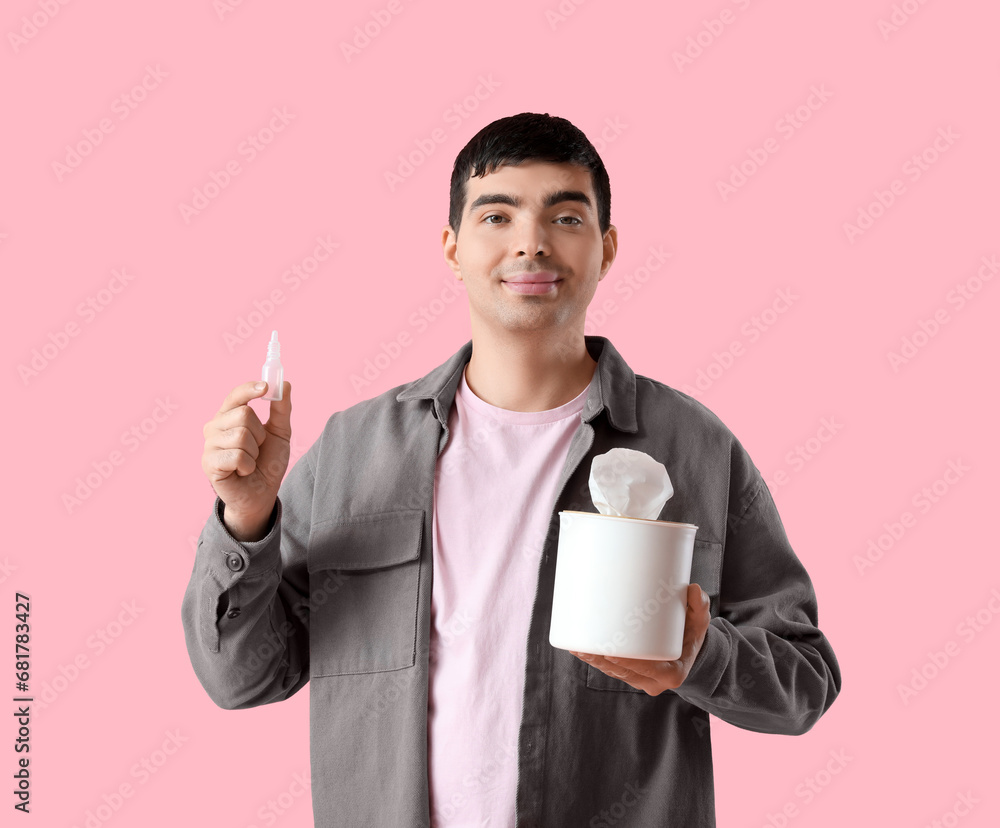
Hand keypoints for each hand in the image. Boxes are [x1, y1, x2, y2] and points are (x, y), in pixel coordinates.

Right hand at [201, 380, 291, 539]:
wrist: (262, 494)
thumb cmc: (267, 463)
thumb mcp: (279, 433)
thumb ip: (281, 409)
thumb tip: (284, 384)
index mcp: (229, 416)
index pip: (235, 396)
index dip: (249, 389)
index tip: (266, 387)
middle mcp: (214, 427)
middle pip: (243, 414)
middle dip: (260, 434)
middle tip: (257, 450)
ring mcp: (209, 445)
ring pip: (241, 435)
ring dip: (254, 452)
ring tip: (249, 462)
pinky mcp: (209, 464)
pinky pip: (236, 455)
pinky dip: (248, 465)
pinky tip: (243, 472)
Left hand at [570, 584, 710, 695]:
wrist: (690, 649)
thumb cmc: (693, 633)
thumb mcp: (700, 620)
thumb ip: (699, 604)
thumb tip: (692, 589)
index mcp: (672, 672)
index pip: (644, 670)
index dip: (625, 662)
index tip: (609, 651)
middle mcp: (655, 680)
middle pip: (623, 671)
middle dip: (601, 661)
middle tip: (584, 644)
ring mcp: (642, 680)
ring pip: (613, 673)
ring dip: (594, 662)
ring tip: (577, 646)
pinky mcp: (633, 675)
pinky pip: (612, 671)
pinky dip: (596, 662)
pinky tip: (581, 652)